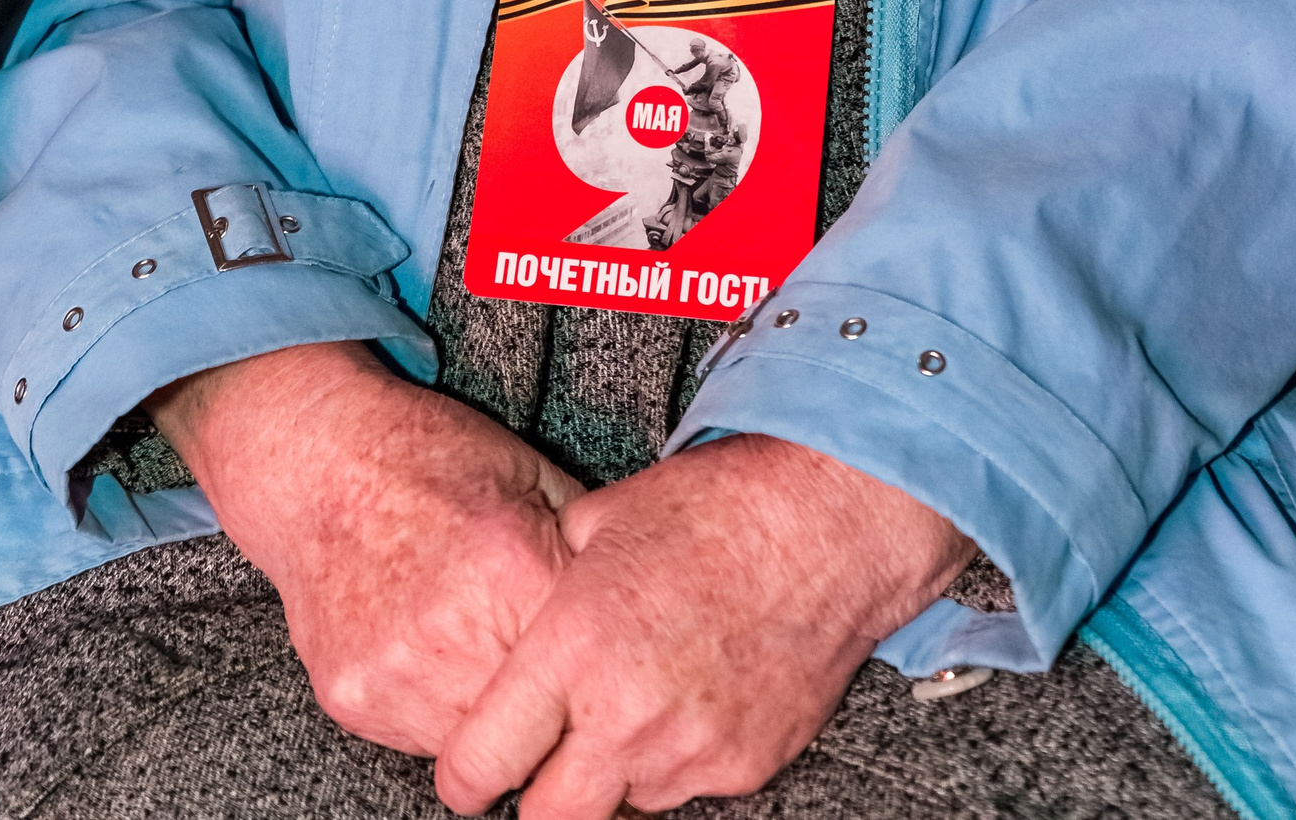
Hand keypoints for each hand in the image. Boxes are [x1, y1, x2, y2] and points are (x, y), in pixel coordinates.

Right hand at [151, 340, 581, 755]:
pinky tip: (435, 653)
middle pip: (539, 720)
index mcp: (513, 564)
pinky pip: (420, 738)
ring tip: (486, 652)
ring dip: (493, 713)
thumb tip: (635, 603)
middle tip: (550, 674)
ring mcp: (397, 672)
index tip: (607, 671)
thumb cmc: (430, 455)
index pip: (589, 665)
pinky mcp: (353, 697)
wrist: (315, 459)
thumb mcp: (531, 474)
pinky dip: (439, 710)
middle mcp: (455, 629)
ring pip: (479, 742)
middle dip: (553, 703)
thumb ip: (586, 547)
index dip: (602, 668)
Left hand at [436, 432, 975, 818]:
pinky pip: (687, 784)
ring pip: (623, 803)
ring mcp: (688, 750)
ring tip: (641, 692)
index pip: (481, 765)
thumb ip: (547, 586)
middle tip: (546, 757)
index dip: (464, 776)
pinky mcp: (743, 767)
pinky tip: (696, 689)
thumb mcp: (600, 519)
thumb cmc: (713, 505)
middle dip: (537, 797)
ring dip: (616, 767)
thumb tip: (518, 623)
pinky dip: (679, 753)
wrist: (830, 522)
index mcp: (572, 647)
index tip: (470, 772)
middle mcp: (623, 715)